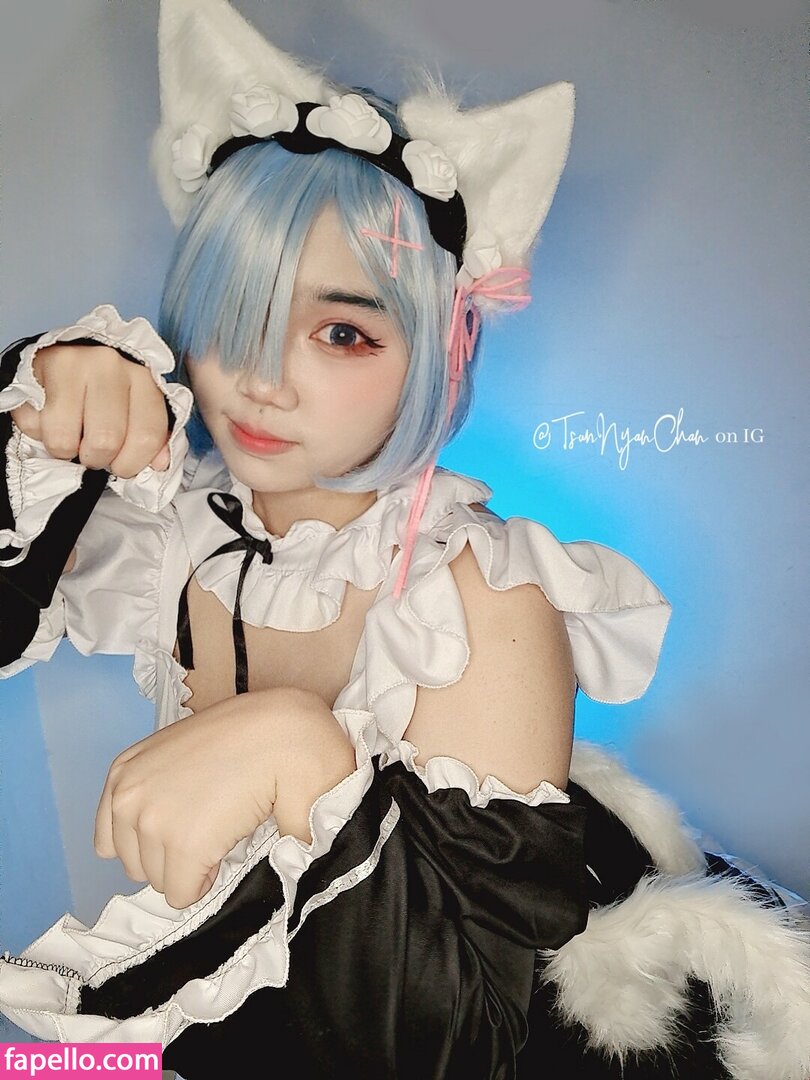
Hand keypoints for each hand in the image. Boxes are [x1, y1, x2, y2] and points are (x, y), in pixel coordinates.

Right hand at [10, 343, 170, 477]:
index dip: (132, 462)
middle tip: (91, 452)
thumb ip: (150, 437)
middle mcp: (112, 366)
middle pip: (106, 441)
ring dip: (65, 451)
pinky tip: (47, 418)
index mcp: (144, 379)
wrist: (62, 354)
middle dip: (96, 459)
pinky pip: (35, 425)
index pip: (147, 436)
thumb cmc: (102, 389)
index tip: (121, 465)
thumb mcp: (134, 409)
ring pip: (66, 439)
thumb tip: (159, 464)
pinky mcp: (44, 368)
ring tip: (69, 437)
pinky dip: (38, 433)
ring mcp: (77, 363)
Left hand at [94, 692, 281, 909]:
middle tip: (210, 822)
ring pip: (161, 881)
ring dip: (191, 867)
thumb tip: (159, 834)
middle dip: (172, 855)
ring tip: (221, 829)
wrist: (284, 733)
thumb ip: (156, 790)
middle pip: (136, 865)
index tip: (186, 824)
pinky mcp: (185, 846)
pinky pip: (184, 894)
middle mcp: (128, 797)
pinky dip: (207, 883)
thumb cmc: (244, 737)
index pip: (114, 840)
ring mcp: (153, 823)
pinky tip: (227, 846)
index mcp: (124, 773)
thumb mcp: (179, 753)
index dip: (155, 840)